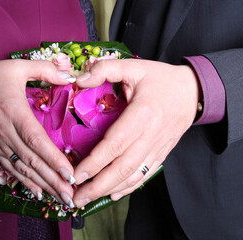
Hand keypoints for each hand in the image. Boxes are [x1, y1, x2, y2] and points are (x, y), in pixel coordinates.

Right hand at [0, 60, 75, 205]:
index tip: (69, 173)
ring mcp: (0, 144)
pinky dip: (26, 182)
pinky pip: (12, 169)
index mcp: (14, 112)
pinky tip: (39, 193)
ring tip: (61, 199)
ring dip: (43, 186)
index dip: (52, 158)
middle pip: (32, 161)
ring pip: (23, 169)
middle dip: (53, 180)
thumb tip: (71, 77)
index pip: (35, 139)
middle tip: (72, 196)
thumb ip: (45, 70)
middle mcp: (6, 133)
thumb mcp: (16, 67)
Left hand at [72, 59, 199, 206]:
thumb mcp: (133, 67)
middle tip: (75, 198)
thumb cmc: (161, 79)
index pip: (115, 144)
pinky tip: (112, 194)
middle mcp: (150, 136)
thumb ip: (105, 69)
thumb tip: (79, 79)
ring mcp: (157, 148)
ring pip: (133, 176)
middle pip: (122, 167)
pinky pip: (144, 175)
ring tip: (87, 200)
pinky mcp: (161, 154)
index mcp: (142, 115)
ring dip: (109, 190)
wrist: (192, 91)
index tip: (76, 175)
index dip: (95, 162)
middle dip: (98, 185)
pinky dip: (128, 188)